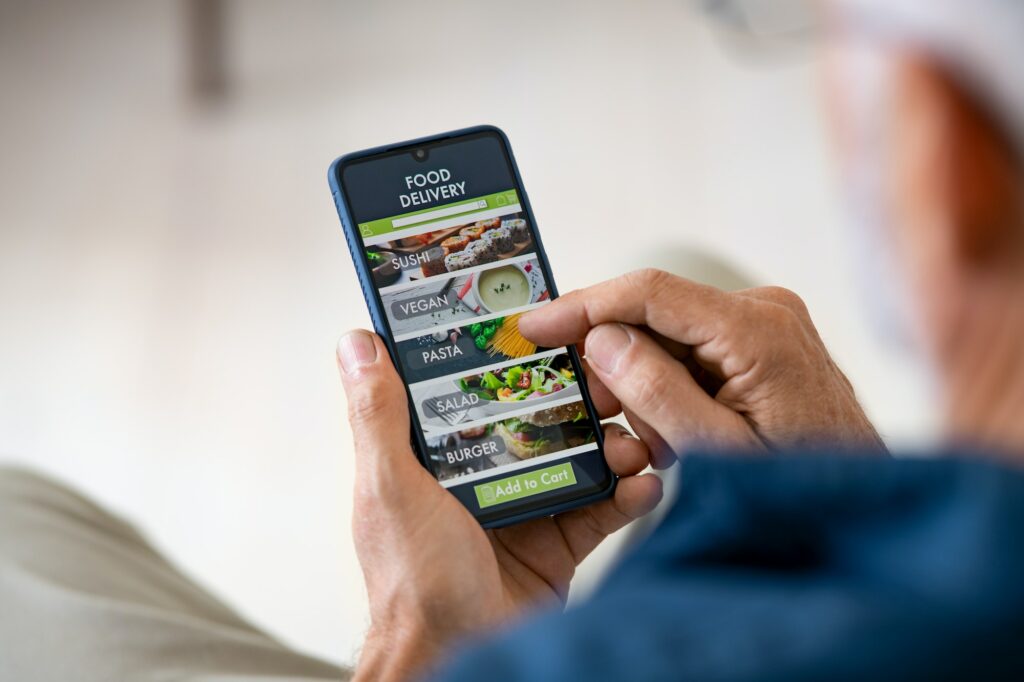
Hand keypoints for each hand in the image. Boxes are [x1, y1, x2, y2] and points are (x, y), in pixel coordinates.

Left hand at [336, 330, 661, 681]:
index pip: (473, 391)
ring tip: (632, 439)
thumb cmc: (413, 586)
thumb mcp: (391, 488)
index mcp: (436, 458)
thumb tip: (357, 346)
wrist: (460, 658)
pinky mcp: (557, 544)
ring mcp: (523, 509)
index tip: (542, 328)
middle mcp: (481, 478)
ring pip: (576, 459)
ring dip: (610, 444)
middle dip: (577, 399)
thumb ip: (378, 417)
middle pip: (537, 419)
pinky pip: (599, 509)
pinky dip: (626, 494)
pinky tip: (642, 482)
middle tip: (608, 383)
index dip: (507, 358)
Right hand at [519, 269, 883, 465]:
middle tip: (598, 417)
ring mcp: (766, 322)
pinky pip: (692, 349)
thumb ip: (655, 392)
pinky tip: (676, 431)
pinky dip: (670, 386)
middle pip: (654, 315)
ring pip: (668, 335)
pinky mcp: (762, 340)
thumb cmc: (799, 488)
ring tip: (659, 443)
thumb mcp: (716, 451)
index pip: (649, 293)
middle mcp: (763, 310)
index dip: (583, 305)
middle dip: (615, 362)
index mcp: (757, 330)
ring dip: (645, 383)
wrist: (863, 506)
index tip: (533, 325)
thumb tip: (600, 340)